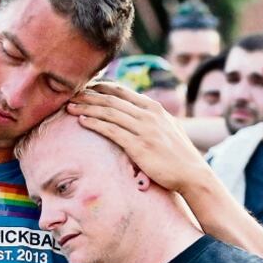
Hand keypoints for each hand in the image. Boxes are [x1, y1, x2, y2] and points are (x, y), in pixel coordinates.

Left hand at [66, 82, 209, 192]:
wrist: (192, 174)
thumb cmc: (179, 155)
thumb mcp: (168, 129)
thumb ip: (153, 119)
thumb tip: (140, 115)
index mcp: (154, 108)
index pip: (122, 91)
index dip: (100, 88)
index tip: (84, 89)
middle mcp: (148, 115)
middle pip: (111, 99)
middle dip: (88, 96)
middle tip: (70, 94)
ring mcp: (144, 129)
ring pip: (109, 113)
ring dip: (87, 108)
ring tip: (70, 107)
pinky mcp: (139, 146)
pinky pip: (112, 131)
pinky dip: (95, 124)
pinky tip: (82, 122)